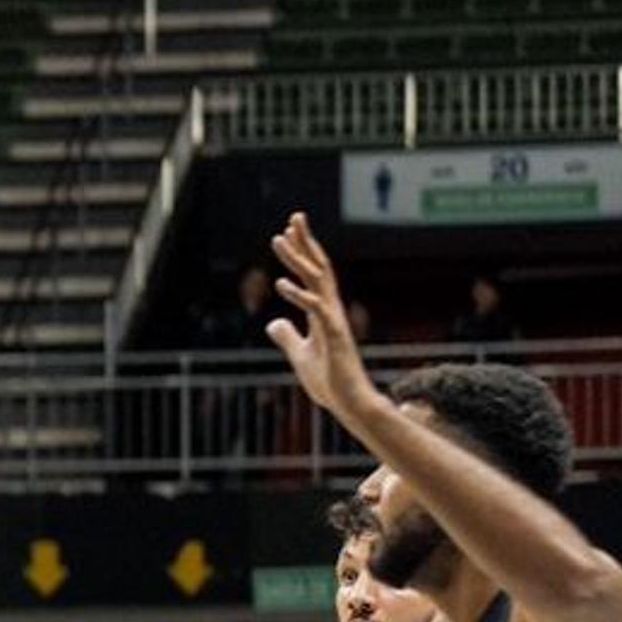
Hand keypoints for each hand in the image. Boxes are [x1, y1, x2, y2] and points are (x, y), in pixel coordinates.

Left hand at [262, 211, 378, 422]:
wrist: (348, 404)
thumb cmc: (329, 381)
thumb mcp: (299, 355)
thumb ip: (288, 336)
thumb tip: (273, 323)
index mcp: (322, 313)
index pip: (312, 275)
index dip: (302, 252)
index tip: (288, 231)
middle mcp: (330, 311)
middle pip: (318, 268)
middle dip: (305, 242)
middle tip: (294, 217)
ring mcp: (334, 321)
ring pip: (316, 281)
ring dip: (297, 259)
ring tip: (279, 239)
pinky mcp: (335, 337)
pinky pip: (316, 310)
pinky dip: (299, 295)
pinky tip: (282, 283)